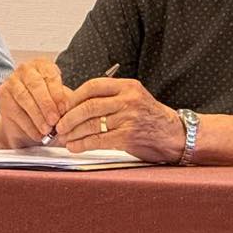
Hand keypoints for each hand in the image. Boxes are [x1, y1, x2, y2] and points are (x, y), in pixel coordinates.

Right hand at [0, 58, 74, 147]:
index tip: (63, 109)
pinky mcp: (2, 94)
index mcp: (43, 65)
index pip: (50, 76)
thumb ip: (63, 103)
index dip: (57, 94)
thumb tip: (70, 111)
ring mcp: (12, 81)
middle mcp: (26, 69)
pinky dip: (28, 125)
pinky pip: (15, 111)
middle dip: (46, 105)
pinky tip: (37, 133)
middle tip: (54, 120)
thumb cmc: (46, 104)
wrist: (27, 117)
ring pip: (24, 98)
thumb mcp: (58, 100)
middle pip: (36, 85)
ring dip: (37, 116)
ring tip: (46, 130)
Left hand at [56, 76, 183, 163]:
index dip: (74, 97)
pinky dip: (82, 144)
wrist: (174, 134)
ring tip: (64, 138)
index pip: (93, 86)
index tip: (64, 107)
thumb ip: (110, 98)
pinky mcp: (128, 137)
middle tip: (59, 125)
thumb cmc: (149, 117)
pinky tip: (75, 147)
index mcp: (127, 86)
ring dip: (73, 133)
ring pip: (91, 124)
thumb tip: (76, 106)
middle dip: (69, 117)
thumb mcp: (133, 98)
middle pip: (88, 106)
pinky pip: (98, 140)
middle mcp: (128, 99)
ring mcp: (128, 118)